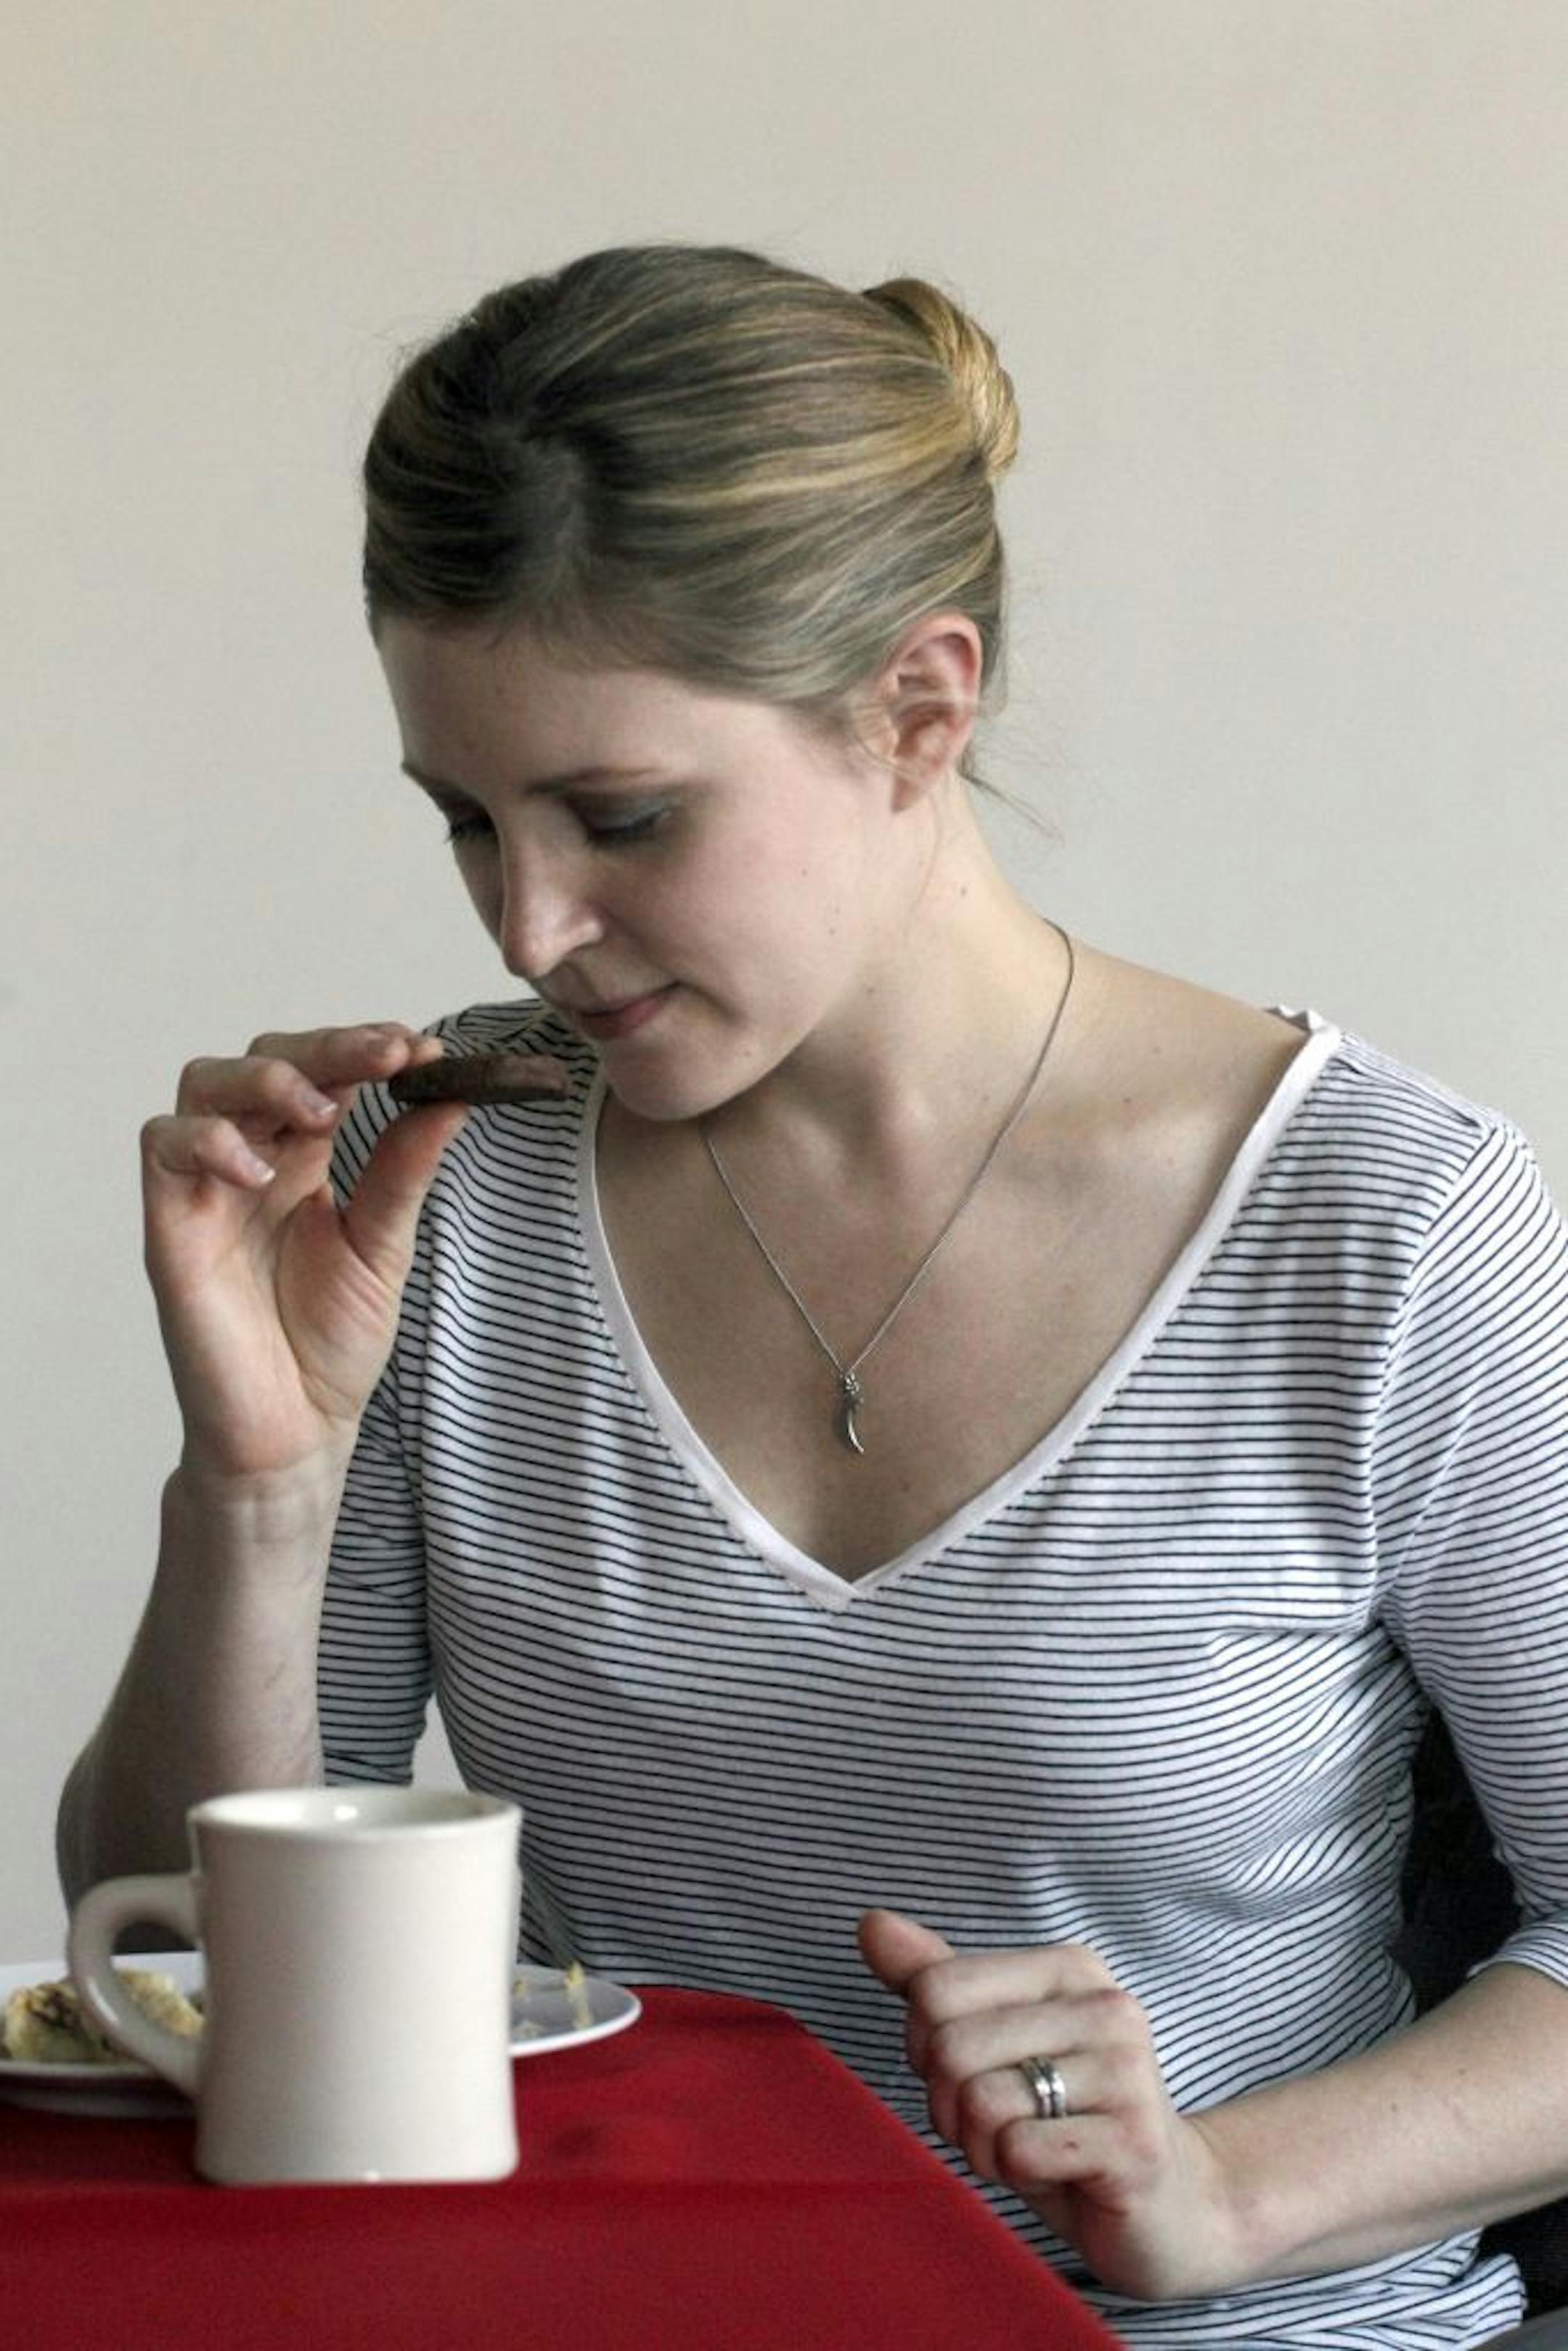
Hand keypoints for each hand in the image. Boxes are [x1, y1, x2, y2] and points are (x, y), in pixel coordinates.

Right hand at [140, 1024, 466, 1482]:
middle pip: (264, 1059)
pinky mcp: (169, 1227)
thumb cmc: (330, 1346)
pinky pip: (163, 1148)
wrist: (295, 1433)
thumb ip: (405, 1171)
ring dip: (265, 1078)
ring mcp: (207, 1190)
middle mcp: (253, 1162)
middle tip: (389, 1055)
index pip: (326, 1073)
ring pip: (205, 1084)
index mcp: (307, 1161)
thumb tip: (453, 1092)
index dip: (365, 1048)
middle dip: (327, 1047)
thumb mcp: (385, 1247)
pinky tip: (259, 1174)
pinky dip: (208, 1142)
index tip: (420, 1048)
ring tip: (321, 1113)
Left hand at [857, 1908, 1238, 2301]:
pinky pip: (1019, 2150)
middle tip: (994, 2127)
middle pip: (950, 2047)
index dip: (925, 2049)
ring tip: (1026, 2150)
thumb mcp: (993, 2047)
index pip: (934, 1989)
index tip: (969, 2076)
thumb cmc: (1064, 2120)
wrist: (1169, 2208)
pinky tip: (1054, 2174)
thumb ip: (934, 1983)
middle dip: (949, 2106)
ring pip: (980, 2102)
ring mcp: (1128, 2072)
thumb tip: (870, 1923)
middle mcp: (1106, 2006)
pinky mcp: (1134, 2143)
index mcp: (1068, 1968)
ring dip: (982, 2146)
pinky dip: (1015, 2173)